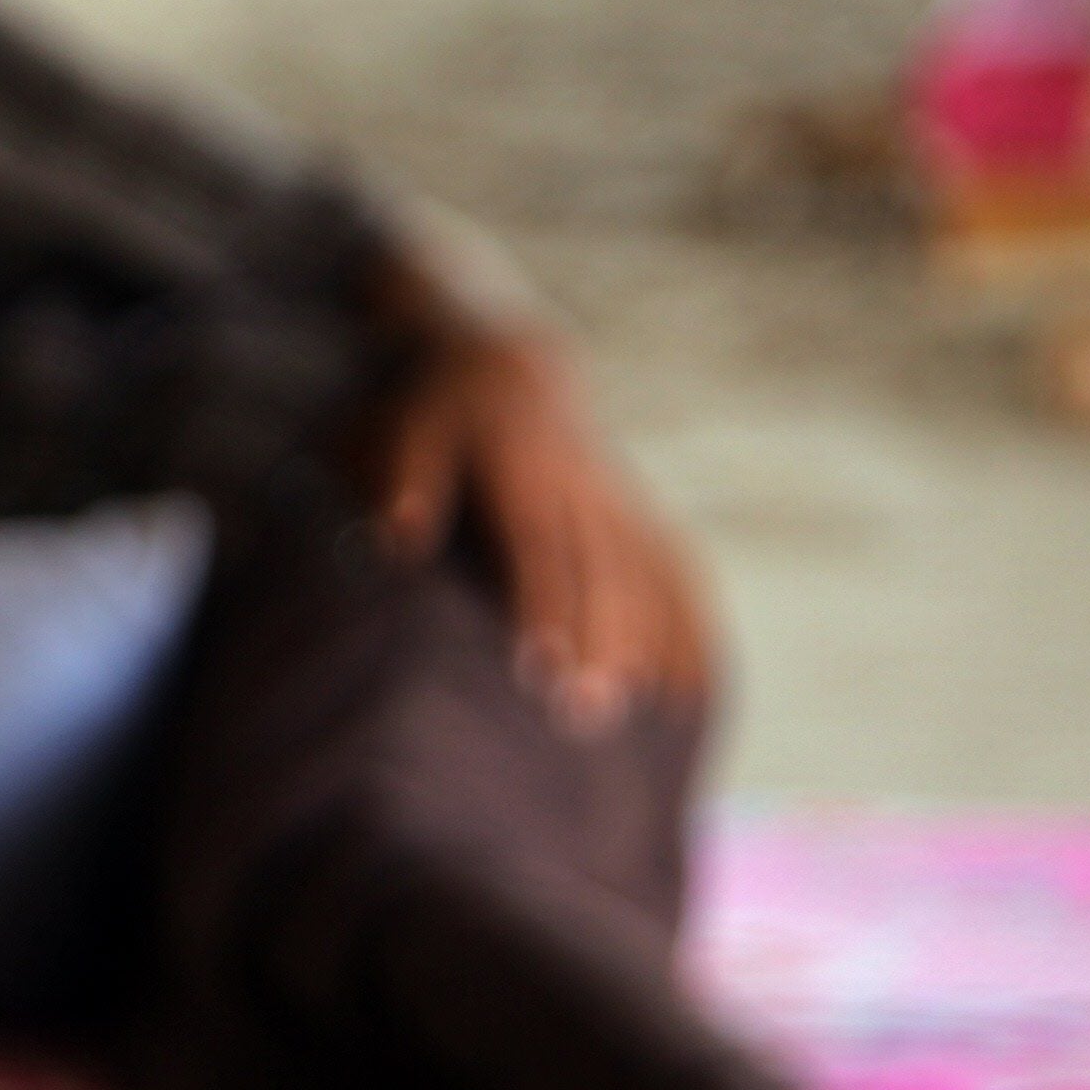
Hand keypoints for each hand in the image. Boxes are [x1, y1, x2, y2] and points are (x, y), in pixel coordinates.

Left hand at [369, 327, 711, 731]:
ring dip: (650, 650)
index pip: (538, 546)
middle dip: (601, 646)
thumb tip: (397, 536)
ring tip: (645, 724)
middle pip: (602, 574)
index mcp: (526, 469)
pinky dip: (690, 632)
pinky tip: (693, 695)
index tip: (543, 666)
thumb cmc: (440, 411)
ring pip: (647, 581)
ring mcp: (622, 506)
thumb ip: (402, 478)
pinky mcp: (640, 522)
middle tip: (589, 718)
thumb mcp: (408, 428)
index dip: (544, 605)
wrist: (510, 365)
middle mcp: (586, 490)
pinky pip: (677, 577)